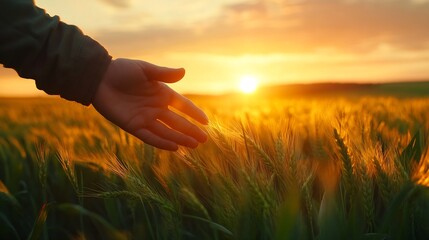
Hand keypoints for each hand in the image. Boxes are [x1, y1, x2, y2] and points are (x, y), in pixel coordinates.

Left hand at [92, 58, 208, 150]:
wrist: (99, 78)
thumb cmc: (122, 70)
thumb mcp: (144, 69)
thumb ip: (163, 73)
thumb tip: (183, 72)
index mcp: (161, 93)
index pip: (183, 106)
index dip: (194, 113)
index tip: (206, 122)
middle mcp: (156, 108)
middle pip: (177, 122)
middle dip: (191, 131)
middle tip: (204, 140)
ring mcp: (145, 118)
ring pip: (166, 132)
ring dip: (180, 138)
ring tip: (194, 145)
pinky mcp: (133, 126)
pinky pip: (150, 137)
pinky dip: (161, 142)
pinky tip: (174, 147)